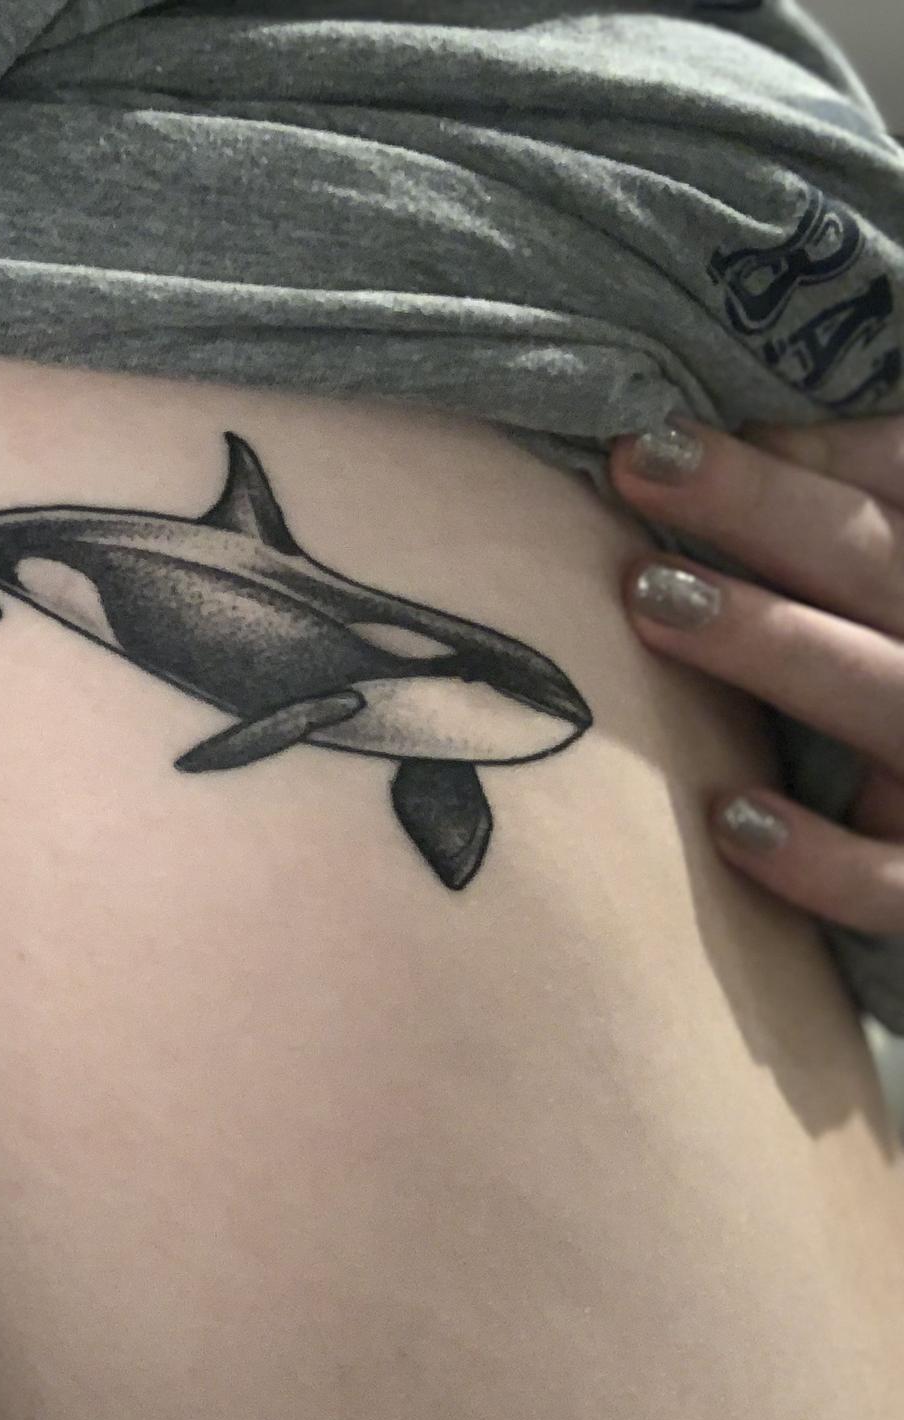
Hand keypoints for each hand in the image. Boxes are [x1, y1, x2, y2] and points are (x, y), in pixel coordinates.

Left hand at [609, 414, 903, 934]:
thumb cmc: (885, 682)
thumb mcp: (882, 595)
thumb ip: (853, 508)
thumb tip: (733, 445)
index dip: (808, 460)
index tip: (664, 437)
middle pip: (884, 568)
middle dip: (767, 513)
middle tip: (641, 466)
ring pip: (889, 701)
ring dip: (775, 645)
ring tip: (652, 598)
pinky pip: (893, 882)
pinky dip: (822, 860)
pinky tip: (731, 819)